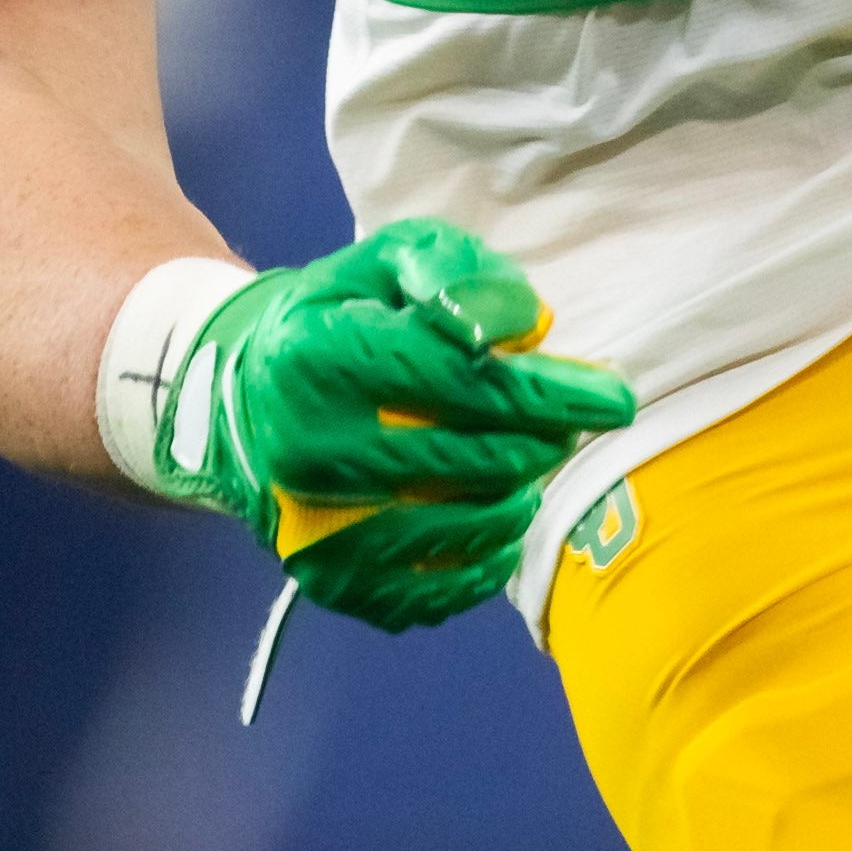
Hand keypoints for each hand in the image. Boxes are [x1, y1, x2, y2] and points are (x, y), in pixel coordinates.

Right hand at [137, 218, 637, 631]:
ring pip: (459, 528)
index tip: (615, 396)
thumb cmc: (334, 318)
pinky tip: (497, 520)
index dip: (551, 391)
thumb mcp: (383, 261)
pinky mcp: (327, 579)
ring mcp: (313, 524)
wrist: (236, 401)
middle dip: (540, 441)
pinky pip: (431, 589)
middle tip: (566, 427)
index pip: (462, 381)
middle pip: (469, 458)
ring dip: (517, 496)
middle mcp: (308, 447)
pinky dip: (482, 561)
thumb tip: (524, 327)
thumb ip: (454, 272)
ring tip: (528, 466)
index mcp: (320, 357)